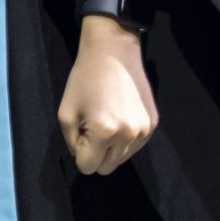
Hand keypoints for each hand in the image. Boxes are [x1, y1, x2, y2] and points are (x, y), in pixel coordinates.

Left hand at [57, 20, 156, 174]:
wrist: (114, 53)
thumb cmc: (84, 79)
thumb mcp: (66, 112)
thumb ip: (71, 142)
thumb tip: (82, 157)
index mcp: (104, 132)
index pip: (87, 167)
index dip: (80, 152)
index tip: (80, 131)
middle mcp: (128, 136)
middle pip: (106, 168)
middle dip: (96, 153)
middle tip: (92, 126)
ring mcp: (144, 131)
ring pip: (122, 159)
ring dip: (111, 147)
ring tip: (107, 118)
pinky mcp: (153, 125)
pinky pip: (135, 146)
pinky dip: (125, 138)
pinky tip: (120, 115)